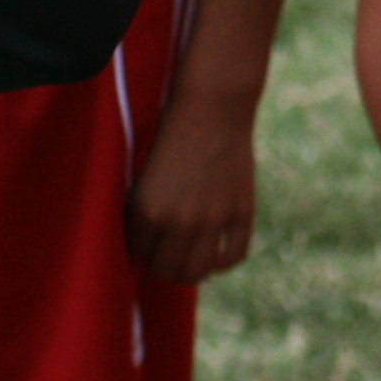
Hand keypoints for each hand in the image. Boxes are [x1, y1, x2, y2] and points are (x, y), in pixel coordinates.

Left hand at [125, 86, 259, 285]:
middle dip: (164, 265)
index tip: (148, 241)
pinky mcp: (240, 213)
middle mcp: (179, 222)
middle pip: (167, 271)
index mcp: (148, 211)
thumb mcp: (146, 176)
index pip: (139, 254)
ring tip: (190, 258)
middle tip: (168, 253)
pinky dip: (222, 262)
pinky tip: (216, 253)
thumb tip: (143, 246)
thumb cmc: (172, 136)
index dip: (142, 249)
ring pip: (197, 273)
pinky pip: (232, 257)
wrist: (212, 107)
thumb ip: (144, 212)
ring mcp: (213, 220)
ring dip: (191, 271)